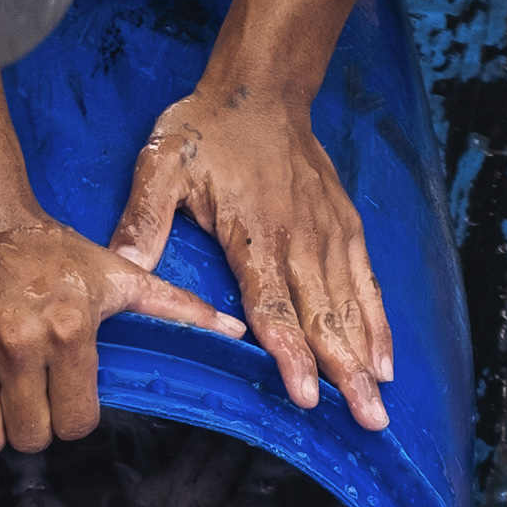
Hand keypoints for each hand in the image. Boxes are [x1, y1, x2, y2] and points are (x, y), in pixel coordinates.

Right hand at [0, 70, 240, 453]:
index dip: (75, 416)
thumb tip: (234, 332)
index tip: (67, 394)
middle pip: (32, 437)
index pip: (77, 423)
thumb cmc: (48, 247)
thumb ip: (177, 306)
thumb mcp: (117, 274)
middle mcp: (19, 344)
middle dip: (36, 426)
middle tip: (32, 400)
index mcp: (69, 330)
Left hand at [113, 80, 393, 428]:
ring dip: (367, 357)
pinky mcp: (345, 225)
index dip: (291, 352)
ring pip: (351, 305)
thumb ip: (144, 220)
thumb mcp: (162, 166)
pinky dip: (378, 322)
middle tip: (365, 420)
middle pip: (325, 317)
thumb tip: (121, 266)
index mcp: (256, 232)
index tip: (307, 393)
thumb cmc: (206, 129)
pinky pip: (365, 282)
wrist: (261, 87)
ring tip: (378, 405)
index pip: (276, 305)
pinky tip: (385, 360)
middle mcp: (301, 238)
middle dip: (345, 372)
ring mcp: (329, 233)